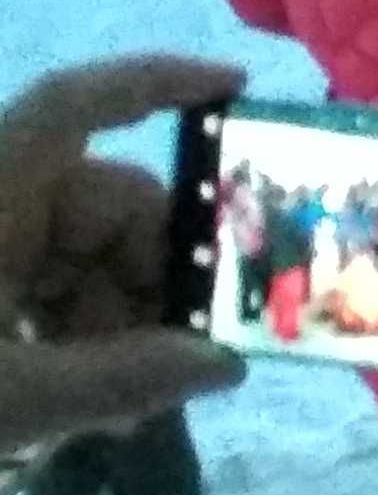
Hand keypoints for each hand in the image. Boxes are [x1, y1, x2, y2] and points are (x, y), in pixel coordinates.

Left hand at [0, 54, 249, 460]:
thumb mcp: (6, 401)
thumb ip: (122, 381)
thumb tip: (223, 364)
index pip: (80, 104)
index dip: (159, 83)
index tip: (237, 91)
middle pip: (104, 206)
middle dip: (155, 281)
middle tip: (185, 365)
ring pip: (81, 260)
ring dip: (115, 326)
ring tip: (111, 412)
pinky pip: (39, 290)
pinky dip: (71, 337)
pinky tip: (71, 404)